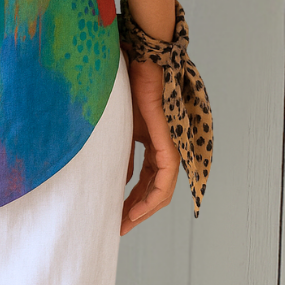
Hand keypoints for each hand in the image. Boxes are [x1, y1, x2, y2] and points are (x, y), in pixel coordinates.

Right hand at [121, 57, 179, 234]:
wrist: (142, 57)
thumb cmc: (128, 80)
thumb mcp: (120, 122)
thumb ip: (121, 148)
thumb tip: (115, 178)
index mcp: (152, 139)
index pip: (146, 178)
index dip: (132, 199)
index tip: (116, 215)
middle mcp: (164, 146)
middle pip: (154, 189)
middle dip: (136, 211)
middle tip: (118, 227)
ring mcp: (169, 145)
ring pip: (161, 190)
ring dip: (143, 210)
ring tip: (125, 224)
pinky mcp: (168, 142)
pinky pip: (164, 180)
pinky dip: (151, 198)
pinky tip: (136, 210)